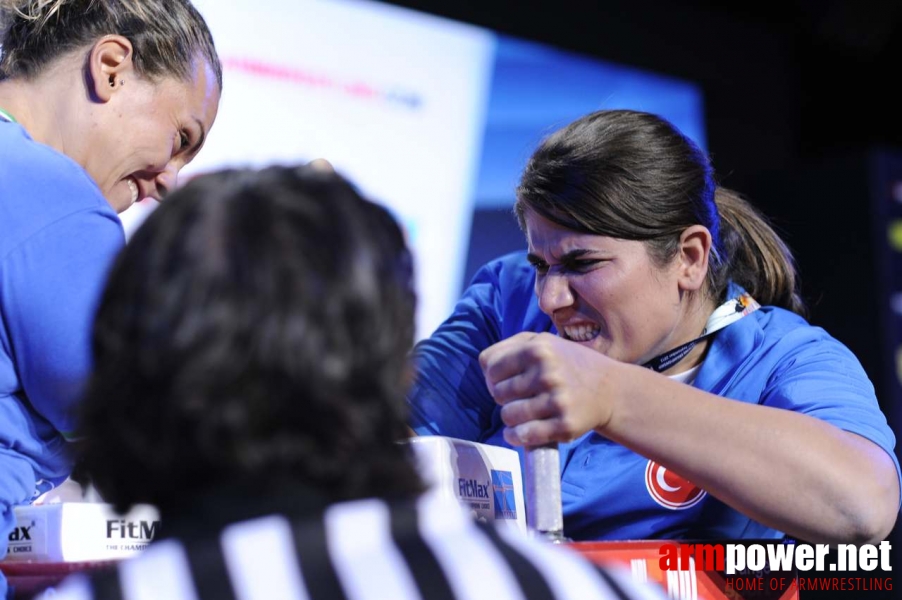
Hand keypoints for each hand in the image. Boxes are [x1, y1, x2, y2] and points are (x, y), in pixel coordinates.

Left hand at [479, 332, 616, 445]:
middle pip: (497, 392)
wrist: (611, 390)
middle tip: (521, 397)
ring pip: (507, 415)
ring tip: (523, 413)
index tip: (506, 381)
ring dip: (510, 418)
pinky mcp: (564, 425)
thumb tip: (486, 366)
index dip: (493, 376)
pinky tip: (519, 432)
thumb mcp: (545, 342)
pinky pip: (523, 435)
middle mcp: (546, 372)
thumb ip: (512, 346)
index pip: (490, 366)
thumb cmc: (570, 364)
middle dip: (504, 397)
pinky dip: (516, 437)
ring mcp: (556, 400)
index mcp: (537, 348)